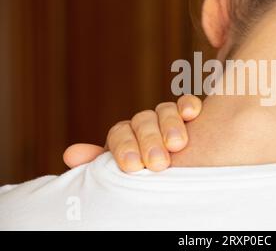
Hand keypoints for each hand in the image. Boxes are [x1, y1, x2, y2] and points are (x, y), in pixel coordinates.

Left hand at [63, 95, 201, 171]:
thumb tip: (71, 155)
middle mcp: (146, 126)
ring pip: (164, 110)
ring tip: (177, 144)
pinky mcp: (190, 115)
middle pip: (142, 121)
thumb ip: (101, 165)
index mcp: (126, 140)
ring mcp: (168, 119)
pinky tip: (191, 114)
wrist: (185, 179)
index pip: (120, 133)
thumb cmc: (150, 184)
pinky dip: (188, 105)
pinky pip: (187, 103)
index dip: (124, 147)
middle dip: (149, 140)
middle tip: (157, 163)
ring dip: (170, 125)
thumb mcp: (124, 178)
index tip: (132, 165)